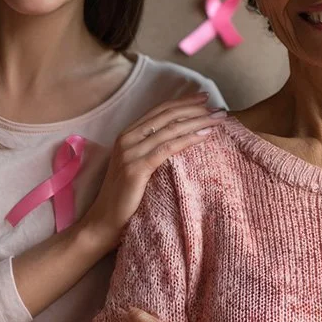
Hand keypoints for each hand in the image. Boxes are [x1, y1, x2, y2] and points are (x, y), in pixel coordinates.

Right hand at [81, 94, 225, 251]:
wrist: (103, 224)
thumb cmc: (126, 198)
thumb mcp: (138, 166)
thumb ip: (152, 149)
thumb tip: (182, 137)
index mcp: (127, 134)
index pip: (160, 110)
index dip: (183, 101)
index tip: (205, 97)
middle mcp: (127, 138)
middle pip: (167, 115)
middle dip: (195, 108)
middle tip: (218, 108)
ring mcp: (130, 152)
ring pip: (170, 129)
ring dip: (197, 120)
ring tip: (218, 118)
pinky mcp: (136, 168)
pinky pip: (168, 148)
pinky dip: (189, 138)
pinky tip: (206, 134)